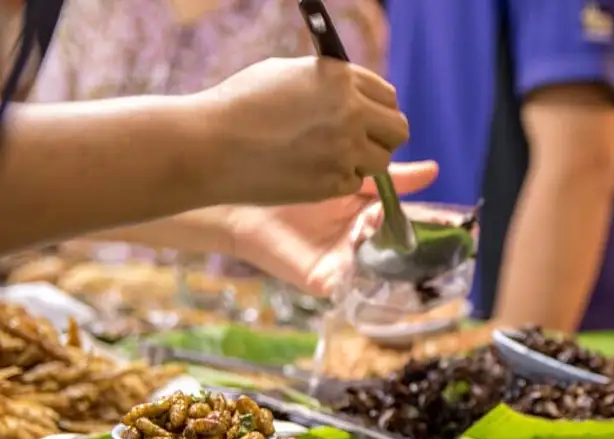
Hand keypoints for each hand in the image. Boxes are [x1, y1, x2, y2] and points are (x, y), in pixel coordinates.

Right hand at [196, 56, 408, 205]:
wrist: (210, 145)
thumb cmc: (240, 105)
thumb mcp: (288, 74)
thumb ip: (328, 81)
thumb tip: (351, 91)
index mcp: (340, 78)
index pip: (387, 96)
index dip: (378, 107)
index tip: (369, 115)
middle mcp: (350, 112)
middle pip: (398, 130)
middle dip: (384, 136)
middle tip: (362, 141)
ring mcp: (345, 150)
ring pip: (382, 162)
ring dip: (364, 161)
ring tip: (331, 156)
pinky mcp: (334, 183)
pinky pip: (354, 183)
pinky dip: (339, 180)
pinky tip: (311, 171)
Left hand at [231, 161, 438, 296]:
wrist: (244, 192)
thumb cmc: (293, 177)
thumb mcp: (349, 172)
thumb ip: (390, 176)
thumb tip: (433, 170)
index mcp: (374, 216)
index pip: (414, 223)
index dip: (440, 227)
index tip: (469, 226)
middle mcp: (365, 244)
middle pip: (405, 251)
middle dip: (428, 252)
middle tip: (453, 248)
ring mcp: (347, 264)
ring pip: (382, 269)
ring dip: (395, 259)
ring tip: (403, 241)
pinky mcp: (324, 280)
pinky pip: (349, 285)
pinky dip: (359, 277)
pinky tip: (367, 258)